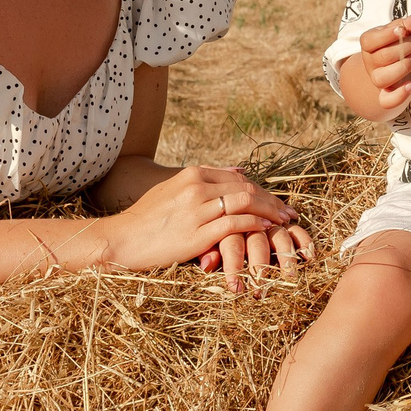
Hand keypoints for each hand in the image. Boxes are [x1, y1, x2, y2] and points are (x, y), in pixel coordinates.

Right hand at [96, 166, 296, 277]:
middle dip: (271, 199)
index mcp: (192, 174)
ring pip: (245, 203)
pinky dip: (254, 225)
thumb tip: (237, 171)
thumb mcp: (174, 189)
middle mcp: (197, 187)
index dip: (262, 189)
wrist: (122, 239)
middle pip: (246, 188)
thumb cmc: (147, 218)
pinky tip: (266, 229)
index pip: (238, 178)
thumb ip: (204, 180)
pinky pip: (235, 224)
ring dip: (269, 211)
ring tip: (283, 221)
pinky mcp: (197, 233)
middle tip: (289, 211)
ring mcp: (197, 209)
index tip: (276, 200)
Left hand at [197, 221, 317, 297]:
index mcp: (229, 226)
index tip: (235, 288)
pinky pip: (295, 230)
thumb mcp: (207, 243)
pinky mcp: (284, 223)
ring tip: (289, 276)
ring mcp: (269, 222)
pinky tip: (309, 256)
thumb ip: (209, 252)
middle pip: (258, 241)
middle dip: (260, 267)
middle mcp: (250, 222)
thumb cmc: (213, 234)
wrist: (227, 209)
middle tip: (261, 290)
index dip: (234, 266)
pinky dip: (303, 241)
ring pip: (279, 236)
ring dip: (285, 256)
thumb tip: (206, 265)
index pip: (233, 244)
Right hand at [360, 15, 410, 113]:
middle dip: (403, 47)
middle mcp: (371, 64)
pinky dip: (399, 95)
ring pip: (381, 79)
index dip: (386, 35)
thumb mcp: (405, 32)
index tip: (402, 29)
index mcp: (370, 45)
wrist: (399, 66)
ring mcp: (378, 80)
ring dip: (401, 68)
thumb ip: (410, 25)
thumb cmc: (401, 44)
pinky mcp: (387, 95)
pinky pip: (387, 101)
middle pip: (380, 58)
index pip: (369, 41)